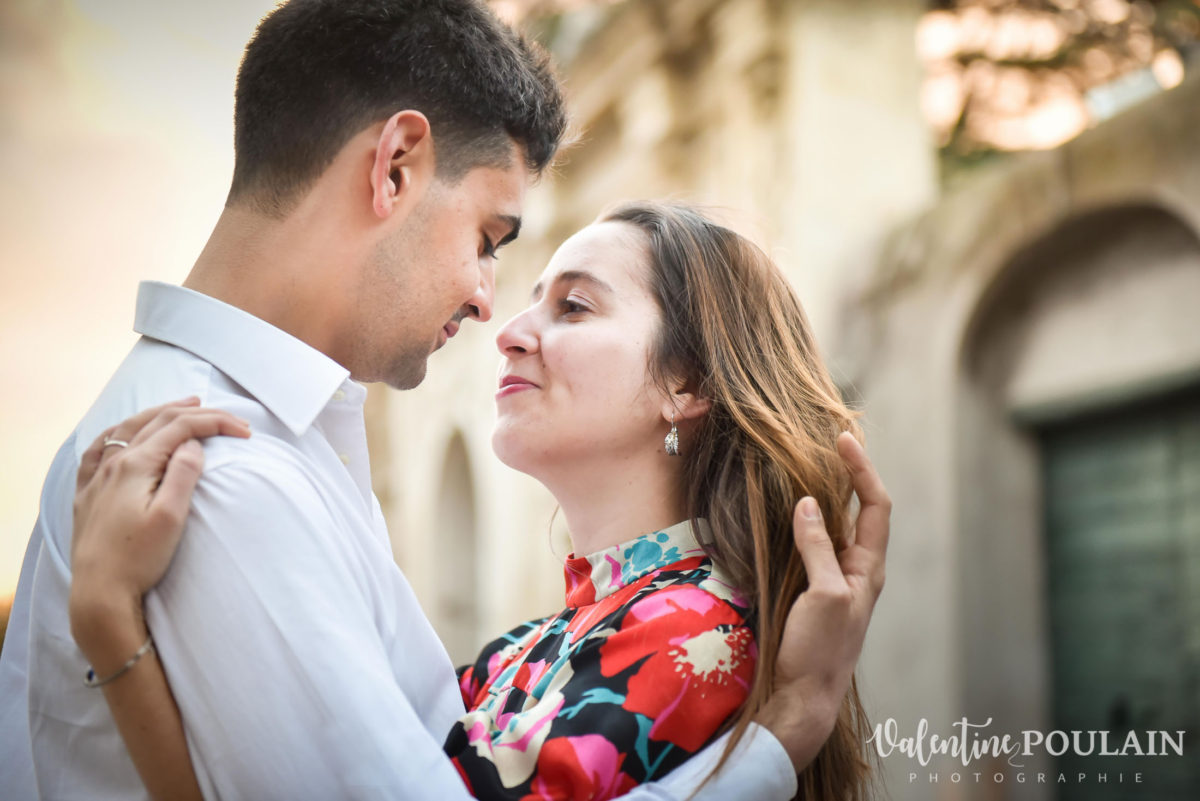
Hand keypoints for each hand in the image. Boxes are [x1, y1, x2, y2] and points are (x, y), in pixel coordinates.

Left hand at [69, 398, 251, 657]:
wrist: (99, 593)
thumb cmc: (139, 559)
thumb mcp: (171, 516)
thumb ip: (183, 473)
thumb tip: (192, 445)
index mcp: (136, 465)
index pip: (182, 429)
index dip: (217, 423)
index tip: (245, 432)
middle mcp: (113, 464)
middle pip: (158, 422)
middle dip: (196, 414)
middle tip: (226, 415)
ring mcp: (97, 478)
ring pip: (128, 429)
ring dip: (159, 413)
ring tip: (183, 406)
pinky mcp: (88, 495)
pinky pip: (97, 450)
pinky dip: (117, 432)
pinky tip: (122, 432)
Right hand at [754, 431, 890, 769]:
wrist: (802, 696)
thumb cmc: (821, 649)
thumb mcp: (824, 594)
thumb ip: (818, 547)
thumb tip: (808, 502)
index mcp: (869, 568)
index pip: (875, 505)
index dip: (862, 469)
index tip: (842, 439)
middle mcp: (856, 569)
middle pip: (858, 510)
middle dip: (847, 474)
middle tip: (826, 441)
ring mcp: (833, 579)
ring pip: (834, 526)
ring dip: (824, 495)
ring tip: (806, 465)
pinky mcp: (810, 590)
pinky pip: (811, 545)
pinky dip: (802, 521)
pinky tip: (785, 511)